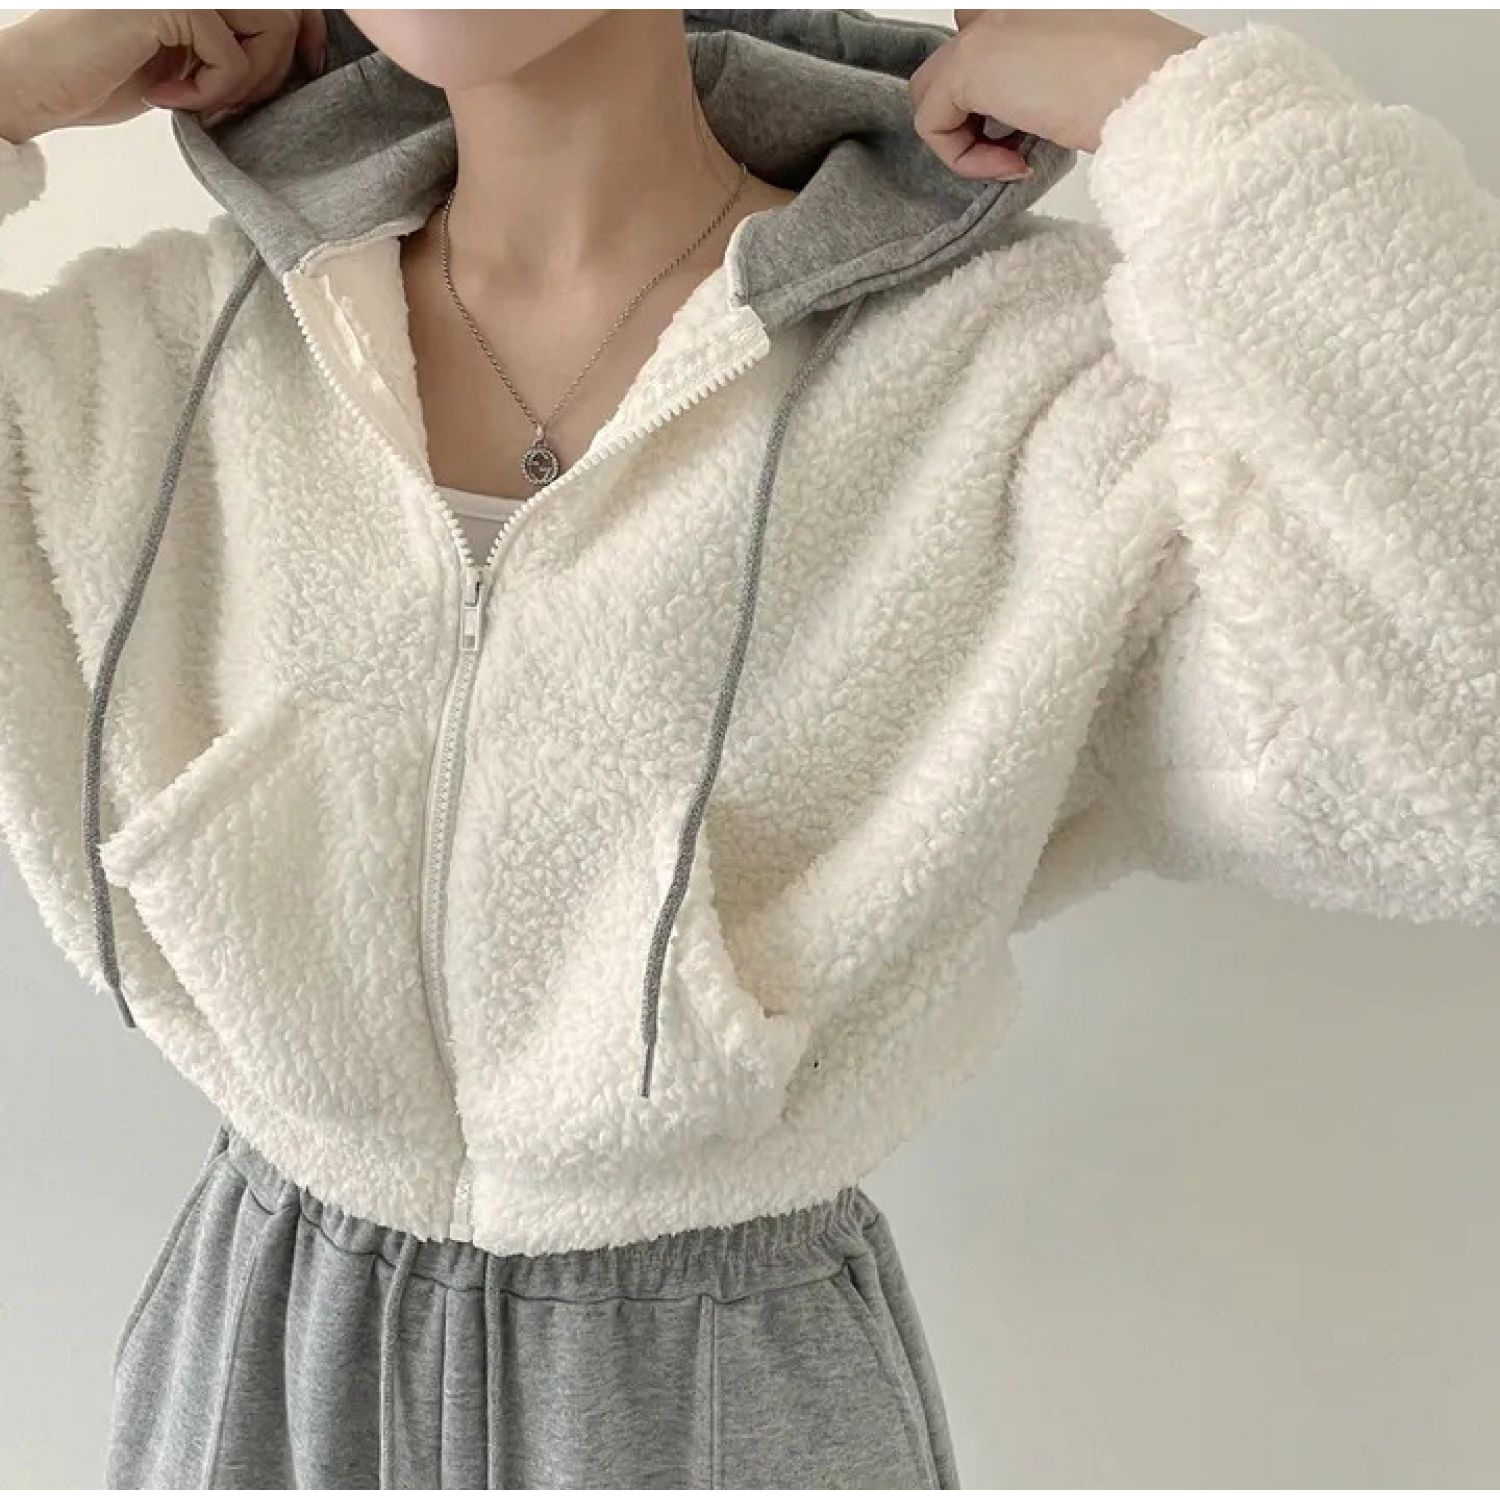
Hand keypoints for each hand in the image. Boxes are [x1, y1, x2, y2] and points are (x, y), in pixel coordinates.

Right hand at [0, 10, 326, 142]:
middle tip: (230, 105)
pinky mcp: (168, 4)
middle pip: (283, 14)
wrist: (42, 83)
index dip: (307, 33)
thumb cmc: (106, 74)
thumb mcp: (190, 59)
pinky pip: (230, 56)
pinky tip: (167, 98)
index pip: (283, 1)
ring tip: (200, 102)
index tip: (305, 73)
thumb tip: (298, 61)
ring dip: (245, 84)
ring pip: (269, 30)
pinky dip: (211, 92)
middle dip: (272, 73)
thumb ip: (234, 47)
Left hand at [910, 9, 1203, 176]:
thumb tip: (1017, 102)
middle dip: (970, 111)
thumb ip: (1041, 68)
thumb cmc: (1141, 80)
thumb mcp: (1085, 65)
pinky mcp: (969, 65)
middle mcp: (1001, 4)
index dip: (994, 90)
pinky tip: (1014, 165)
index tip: (1027, 124)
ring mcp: (983, 27)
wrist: (1153, 89)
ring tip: (1014, 157)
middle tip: (1016, 144)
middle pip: (951, 60)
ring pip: (931, 91)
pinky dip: (964, 159)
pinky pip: (931, 123)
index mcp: (1032, 3)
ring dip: (964, 137)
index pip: (984, 35)